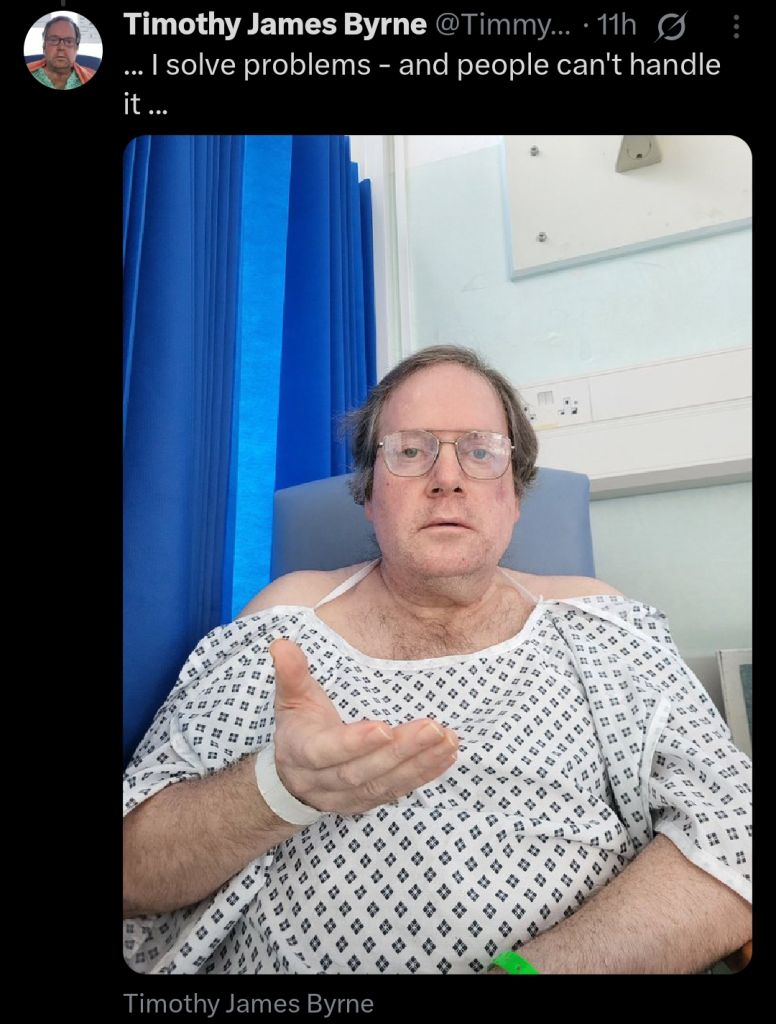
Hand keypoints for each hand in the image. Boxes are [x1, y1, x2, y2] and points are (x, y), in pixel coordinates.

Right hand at [269, 639, 458, 815]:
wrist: (292, 779)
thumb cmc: (298, 726)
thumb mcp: (290, 698)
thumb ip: (291, 672)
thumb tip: (281, 643)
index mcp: (302, 752)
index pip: (328, 751)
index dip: (355, 743)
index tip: (384, 727)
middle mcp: (324, 781)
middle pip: (363, 771)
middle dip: (400, 751)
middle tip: (432, 728)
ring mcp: (348, 797)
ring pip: (385, 784)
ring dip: (419, 763)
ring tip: (447, 740)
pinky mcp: (369, 802)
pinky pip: (399, 791)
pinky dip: (425, 775)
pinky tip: (446, 756)